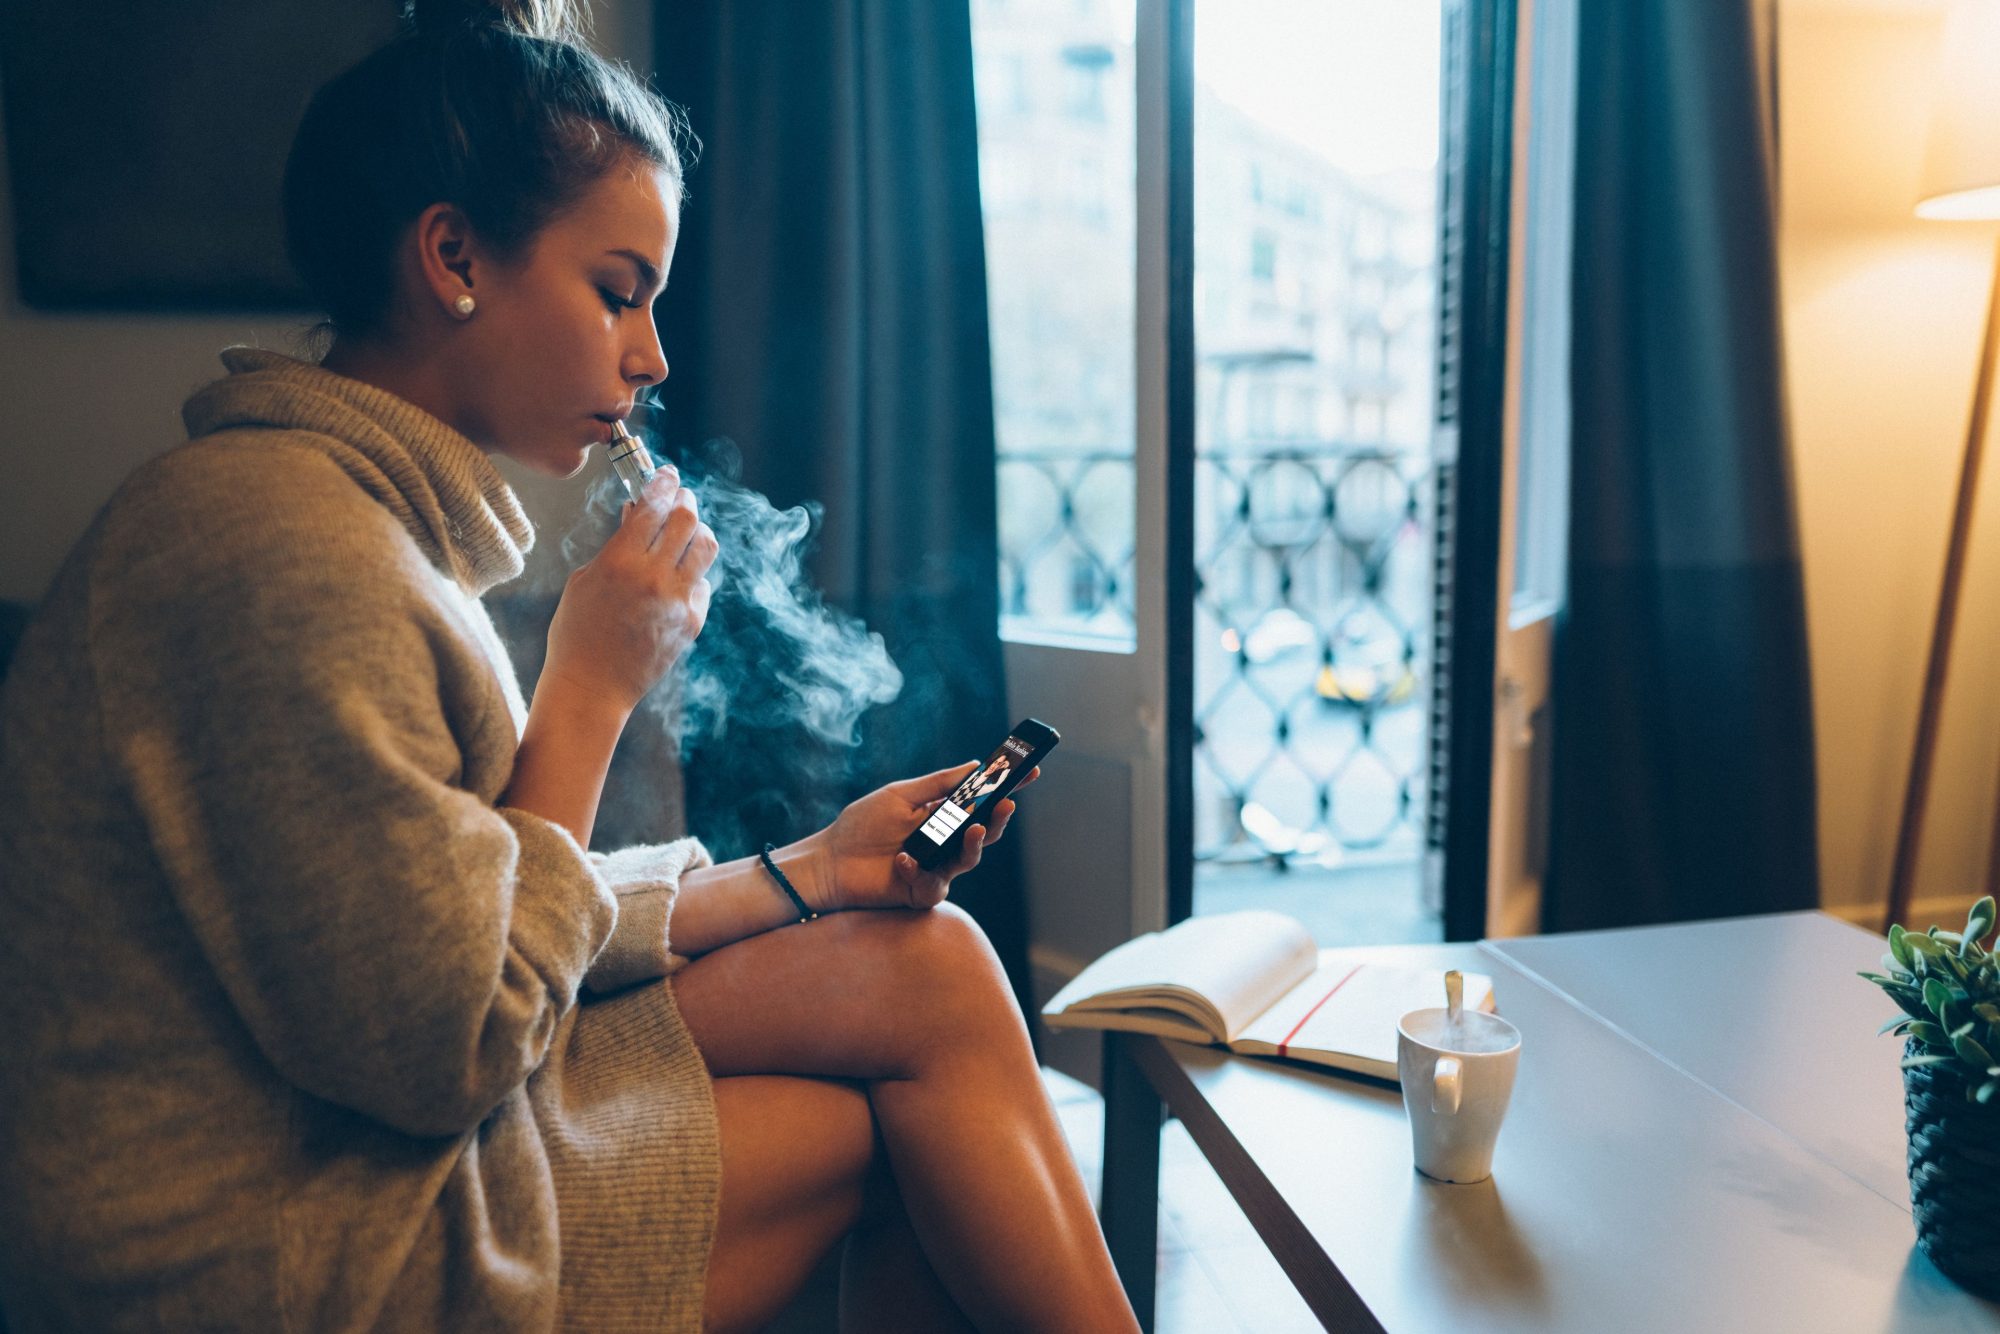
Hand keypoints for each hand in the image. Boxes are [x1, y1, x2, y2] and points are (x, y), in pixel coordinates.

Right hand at [541, 466, 717, 714]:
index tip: (667, 473)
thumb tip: (638, 511)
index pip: (654, 505)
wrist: (592, 687)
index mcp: (620, 561)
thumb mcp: (585, 579)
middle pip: (687, 519)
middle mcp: (654, 577)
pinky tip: (677, 578)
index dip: (663, 483)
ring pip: (706, 547)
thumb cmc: (578, 632)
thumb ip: (616, 544)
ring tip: (687, 531)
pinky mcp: (691, 622)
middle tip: (681, 496)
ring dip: (698, 531)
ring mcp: (677, 600)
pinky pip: (702, 584)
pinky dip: (693, 573)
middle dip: (685, 500)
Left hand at [802, 761, 1039, 912]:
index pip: (982, 802)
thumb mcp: (900, 796)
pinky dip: (917, 869)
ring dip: (974, 844)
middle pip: (985, 833)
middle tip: (1006, 804)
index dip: (1007, 788)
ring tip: (972, 829)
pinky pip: (934, 884)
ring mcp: (936, 868)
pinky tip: (901, 861)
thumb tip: (977, 766)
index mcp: (942, 816)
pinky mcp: (922, 891)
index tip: (1030, 771)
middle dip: (999, 819)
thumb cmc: (862, 825)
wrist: (830, 861)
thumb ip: (939, 784)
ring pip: (969, 859)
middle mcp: (945, 842)